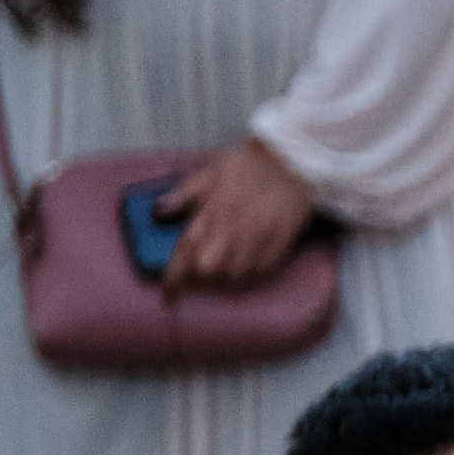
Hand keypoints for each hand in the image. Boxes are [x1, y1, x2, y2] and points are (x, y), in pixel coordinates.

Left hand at [153, 135, 321, 288]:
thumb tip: (157, 213)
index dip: (173, 280)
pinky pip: (261, 269)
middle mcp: (233, 233)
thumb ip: (183, 195)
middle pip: (209, 272)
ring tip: (229, 257)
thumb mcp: (210, 172)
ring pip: (236, 274)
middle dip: (202, 271)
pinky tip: (251, 254)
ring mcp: (258, 240)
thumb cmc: (251, 165)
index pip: (184, 257)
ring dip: (227, 270)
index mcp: (210, 216)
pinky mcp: (280, 243)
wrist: (295, 160)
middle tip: (204, 262)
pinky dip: (252, 267)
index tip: (169, 294)